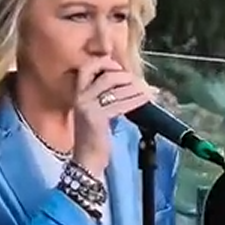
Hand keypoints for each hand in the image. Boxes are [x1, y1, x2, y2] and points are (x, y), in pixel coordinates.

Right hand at [72, 57, 155, 174]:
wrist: (87, 161)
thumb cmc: (94, 138)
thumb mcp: (95, 113)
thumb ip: (104, 97)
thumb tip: (128, 83)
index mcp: (78, 94)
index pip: (87, 67)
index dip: (104, 63)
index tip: (120, 68)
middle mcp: (80, 97)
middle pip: (106, 75)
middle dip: (126, 76)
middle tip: (139, 82)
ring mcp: (87, 107)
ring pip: (116, 88)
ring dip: (136, 88)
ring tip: (147, 91)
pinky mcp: (97, 117)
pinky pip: (121, 103)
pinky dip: (136, 100)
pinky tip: (145, 100)